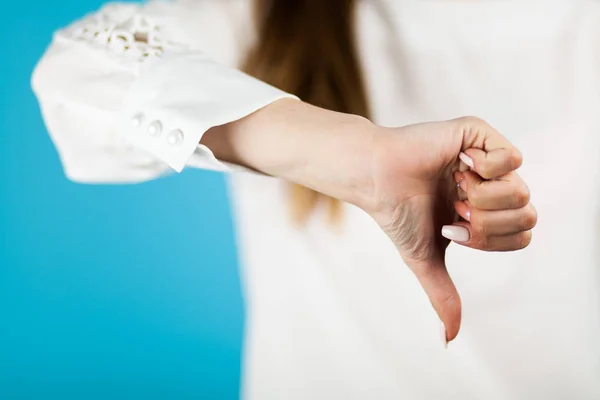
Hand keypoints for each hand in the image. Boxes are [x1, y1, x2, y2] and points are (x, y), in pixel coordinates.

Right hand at [204, 100, 535, 344]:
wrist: (375, 180)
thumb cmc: (397, 214)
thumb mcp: (425, 258)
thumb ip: (442, 293)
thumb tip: (449, 338)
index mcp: (484, 210)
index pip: (521, 234)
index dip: (490, 240)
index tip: (453, 229)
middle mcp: (491, 184)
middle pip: (527, 214)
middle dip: (487, 223)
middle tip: (455, 209)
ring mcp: (487, 158)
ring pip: (521, 189)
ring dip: (483, 199)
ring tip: (454, 187)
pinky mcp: (478, 134)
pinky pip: (512, 158)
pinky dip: (486, 171)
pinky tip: (458, 167)